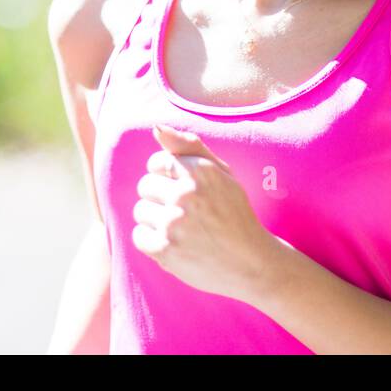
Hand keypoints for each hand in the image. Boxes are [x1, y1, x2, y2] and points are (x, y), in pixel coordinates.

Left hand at [132, 123, 278, 302]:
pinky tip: (175, 245)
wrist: (251, 263)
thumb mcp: (221, 174)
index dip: (167, 177)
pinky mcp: (166, 250)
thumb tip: (156, 127)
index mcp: (201, 171)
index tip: (183, 190)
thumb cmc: (233, 214)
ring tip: (180, 229)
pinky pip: (139, 236)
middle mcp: (187, 194)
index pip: (157, 162)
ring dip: (155, 221)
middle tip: (184, 212)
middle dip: (160, 198)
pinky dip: (152, 242)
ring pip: (140, 211)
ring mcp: (175, 223)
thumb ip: (189, 147)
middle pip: (145, 186)